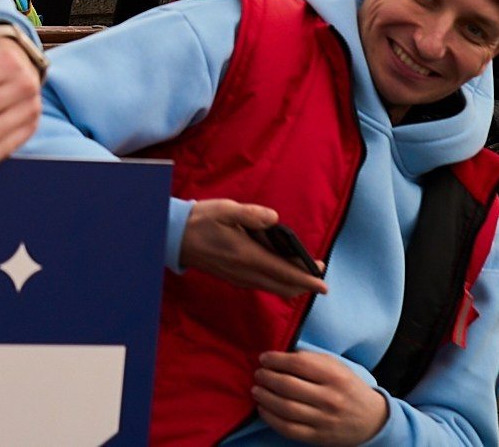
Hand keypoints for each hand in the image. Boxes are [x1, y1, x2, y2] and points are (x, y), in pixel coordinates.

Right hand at [178, 198, 328, 297]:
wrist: (175, 237)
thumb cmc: (201, 221)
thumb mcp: (225, 210)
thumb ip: (251, 215)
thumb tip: (274, 219)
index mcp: (247, 256)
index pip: (284, 272)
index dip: (306, 279)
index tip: (323, 283)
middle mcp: (246, 273)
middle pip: (283, 286)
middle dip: (303, 284)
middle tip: (319, 275)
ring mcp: (240, 278)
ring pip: (274, 287)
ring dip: (291, 283)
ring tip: (305, 272)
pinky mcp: (235, 278)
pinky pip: (263, 284)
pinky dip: (278, 281)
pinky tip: (281, 270)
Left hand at [251, 349, 390, 446]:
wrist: (372, 420)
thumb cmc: (348, 388)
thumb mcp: (337, 367)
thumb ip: (312, 359)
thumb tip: (281, 356)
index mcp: (335, 376)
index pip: (298, 364)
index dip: (275, 360)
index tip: (264, 358)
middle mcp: (330, 398)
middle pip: (288, 386)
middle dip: (266, 378)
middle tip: (258, 374)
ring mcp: (324, 420)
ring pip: (285, 408)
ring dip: (264, 397)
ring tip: (256, 390)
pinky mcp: (319, 437)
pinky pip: (288, 429)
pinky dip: (271, 419)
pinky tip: (263, 409)